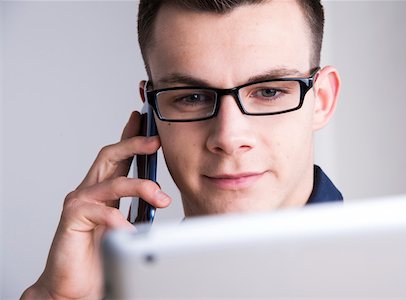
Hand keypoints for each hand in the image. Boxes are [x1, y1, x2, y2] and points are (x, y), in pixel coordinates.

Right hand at [21, 112, 171, 299]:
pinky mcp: (72, 219)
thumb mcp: (126, 226)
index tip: (144, 120)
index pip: (118, 157)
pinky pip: (101, 212)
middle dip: (133, 144)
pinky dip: (120, 220)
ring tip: (161, 198)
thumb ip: (138, 209)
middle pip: (110, 156)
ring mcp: (79, 203)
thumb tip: (163, 198)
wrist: (72, 286)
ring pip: (112, 182)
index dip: (130, 136)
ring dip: (141, 186)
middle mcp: (89, 191)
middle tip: (155, 141)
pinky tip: (130, 229)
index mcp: (103, 191)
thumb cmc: (98, 256)